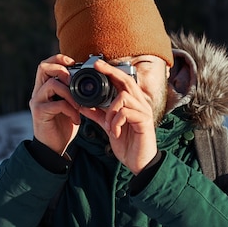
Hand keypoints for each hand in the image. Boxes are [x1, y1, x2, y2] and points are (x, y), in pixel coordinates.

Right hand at [29, 54, 80, 154]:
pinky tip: (76, 119)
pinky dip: (71, 110)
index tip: (73, 62)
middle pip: (43, 67)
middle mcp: (38, 92)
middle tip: (73, 81)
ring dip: (70, 93)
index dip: (58, 59)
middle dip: (62, 69)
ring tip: (79, 105)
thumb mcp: (70, 105)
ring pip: (52, 84)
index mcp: (44, 88)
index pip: (46, 64)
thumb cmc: (62, 125)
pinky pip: (57, 104)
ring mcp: (37, 102)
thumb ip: (72, 93)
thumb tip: (88, 81)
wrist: (53, 147)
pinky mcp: (39, 113)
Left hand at [79, 60, 157, 174]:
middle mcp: (140, 104)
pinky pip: (126, 113)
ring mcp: (144, 112)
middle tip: (97, 66)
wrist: (138, 163)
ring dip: (110, 111)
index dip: (111, 71)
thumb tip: (82, 105)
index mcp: (132, 103)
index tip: (96, 64)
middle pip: (127, 81)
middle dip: (110, 72)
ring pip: (123, 97)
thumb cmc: (127, 143)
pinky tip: (115, 132)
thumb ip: (98, 114)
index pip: (123, 80)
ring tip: (109, 125)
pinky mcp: (144, 122)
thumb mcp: (109, 126)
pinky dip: (116, 121)